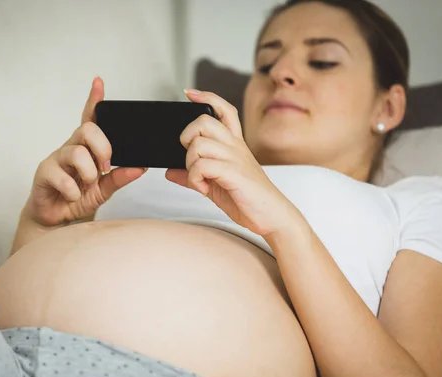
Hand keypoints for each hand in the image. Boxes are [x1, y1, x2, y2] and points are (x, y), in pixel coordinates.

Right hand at [24, 77, 146, 226]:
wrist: (56, 220)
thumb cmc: (77, 198)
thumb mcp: (104, 190)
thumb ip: (120, 178)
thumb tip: (140, 167)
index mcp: (86, 148)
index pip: (90, 119)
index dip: (94, 100)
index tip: (99, 83)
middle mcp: (71, 148)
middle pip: (87, 130)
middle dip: (103, 148)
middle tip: (105, 167)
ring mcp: (56, 159)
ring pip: (76, 152)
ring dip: (89, 172)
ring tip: (88, 185)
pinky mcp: (44, 173)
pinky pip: (62, 176)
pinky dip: (73, 191)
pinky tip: (73, 196)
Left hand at [165, 89, 293, 236]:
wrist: (272, 217)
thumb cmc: (247, 200)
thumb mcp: (215, 185)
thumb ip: (194, 175)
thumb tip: (170, 172)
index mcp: (234, 145)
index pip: (224, 109)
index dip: (206, 97)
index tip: (189, 94)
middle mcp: (235, 146)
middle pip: (204, 121)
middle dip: (187, 138)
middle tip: (190, 159)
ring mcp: (235, 158)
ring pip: (199, 144)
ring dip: (190, 164)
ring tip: (199, 180)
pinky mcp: (234, 173)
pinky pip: (202, 166)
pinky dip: (195, 179)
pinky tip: (204, 189)